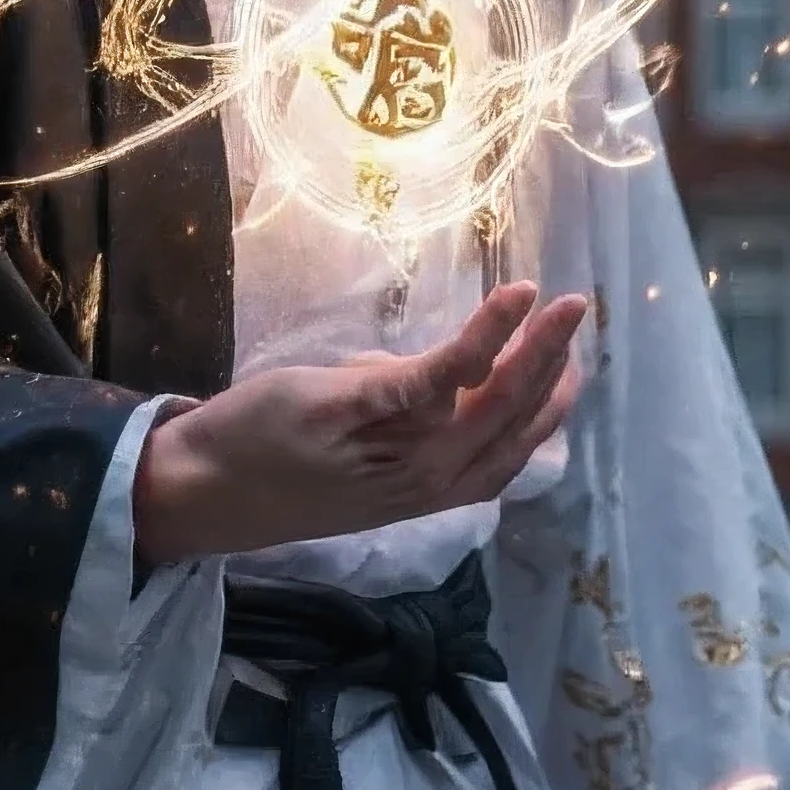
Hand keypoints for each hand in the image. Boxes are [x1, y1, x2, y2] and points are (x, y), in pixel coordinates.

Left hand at [131, 280, 590, 566]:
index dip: (546, 410)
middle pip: (512, 422)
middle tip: (581, 314)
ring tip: (562, 304)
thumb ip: (400, 409)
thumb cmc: (278, 462)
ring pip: (489, 398)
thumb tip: (435, 373)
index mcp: (431, 488)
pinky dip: (486, 335)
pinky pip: (441, 374)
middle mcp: (428, 477)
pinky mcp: (362, 410)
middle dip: (554, 367)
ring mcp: (398, 448)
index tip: (572, 367)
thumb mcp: (358, 442)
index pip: (510, 451)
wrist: (208, 490)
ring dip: (534, 347)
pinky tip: (516, 299)